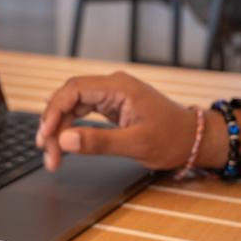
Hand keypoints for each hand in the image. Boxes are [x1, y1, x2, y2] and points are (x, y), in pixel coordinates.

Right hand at [36, 71, 240, 171]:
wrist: (194, 140)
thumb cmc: (173, 139)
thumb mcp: (136, 144)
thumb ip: (99, 142)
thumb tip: (66, 140)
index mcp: (119, 87)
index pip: (74, 90)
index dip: (54, 111)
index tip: (46, 134)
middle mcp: (113, 87)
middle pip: (69, 97)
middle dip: (54, 123)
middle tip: (46, 150)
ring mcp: (112, 96)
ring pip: (74, 106)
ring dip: (60, 128)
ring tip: (52, 153)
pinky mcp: (113, 107)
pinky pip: (83, 112)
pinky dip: (71, 128)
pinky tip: (61, 139)